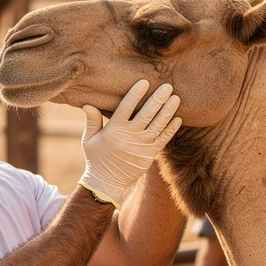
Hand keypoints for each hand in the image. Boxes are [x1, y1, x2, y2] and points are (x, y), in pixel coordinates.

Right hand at [78, 79, 181, 207]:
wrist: (107, 183)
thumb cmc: (96, 158)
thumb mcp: (89, 139)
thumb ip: (91, 120)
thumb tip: (87, 103)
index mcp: (113, 130)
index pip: (126, 107)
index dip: (136, 94)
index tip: (145, 82)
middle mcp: (129, 137)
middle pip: (146, 114)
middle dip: (158, 99)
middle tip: (168, 85)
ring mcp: (141, 146)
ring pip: (158, 125)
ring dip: (168, 111)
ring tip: (176, 98)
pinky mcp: (150, 155)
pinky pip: (163, 140)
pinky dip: (171, 129)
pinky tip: (178, 118)